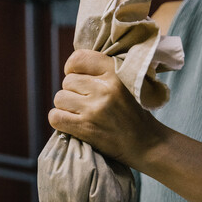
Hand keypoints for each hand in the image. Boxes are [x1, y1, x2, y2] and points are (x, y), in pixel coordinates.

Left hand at [48, 49, 159, 167]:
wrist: (145, 142)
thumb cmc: (133, 112)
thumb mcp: (126, 82)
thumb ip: (103, 71)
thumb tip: (72, 67)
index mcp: (115, 71)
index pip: (78, 58)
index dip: (72, 68)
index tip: (77, 77)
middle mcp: (104, 88)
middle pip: (67, 81)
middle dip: (72, 91)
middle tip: (85, 102)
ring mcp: (94, 109)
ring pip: (59, 98)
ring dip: (65, 106)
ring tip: (80, 113)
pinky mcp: (85, 128)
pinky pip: (55, 117)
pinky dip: (59, 120)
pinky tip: (70, 123)